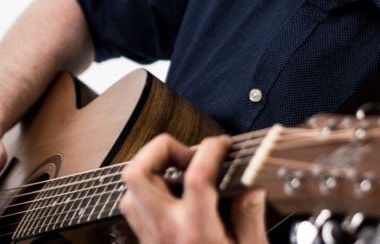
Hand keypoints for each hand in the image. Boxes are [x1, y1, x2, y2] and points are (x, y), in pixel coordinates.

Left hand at [119, 134, 267, 243]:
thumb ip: (250, 218)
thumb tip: (251, 188)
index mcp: (197, 231)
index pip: (195, 174)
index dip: (209, 149)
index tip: (221, 145)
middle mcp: (166, 232)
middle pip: (137, 172)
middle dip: (159, 149)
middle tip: (186, 151)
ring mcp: (152, 240)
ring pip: (129, 191)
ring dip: (150, 172)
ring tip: (179, 173)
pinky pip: (134, 212)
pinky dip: (147, 195)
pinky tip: (171, 199)